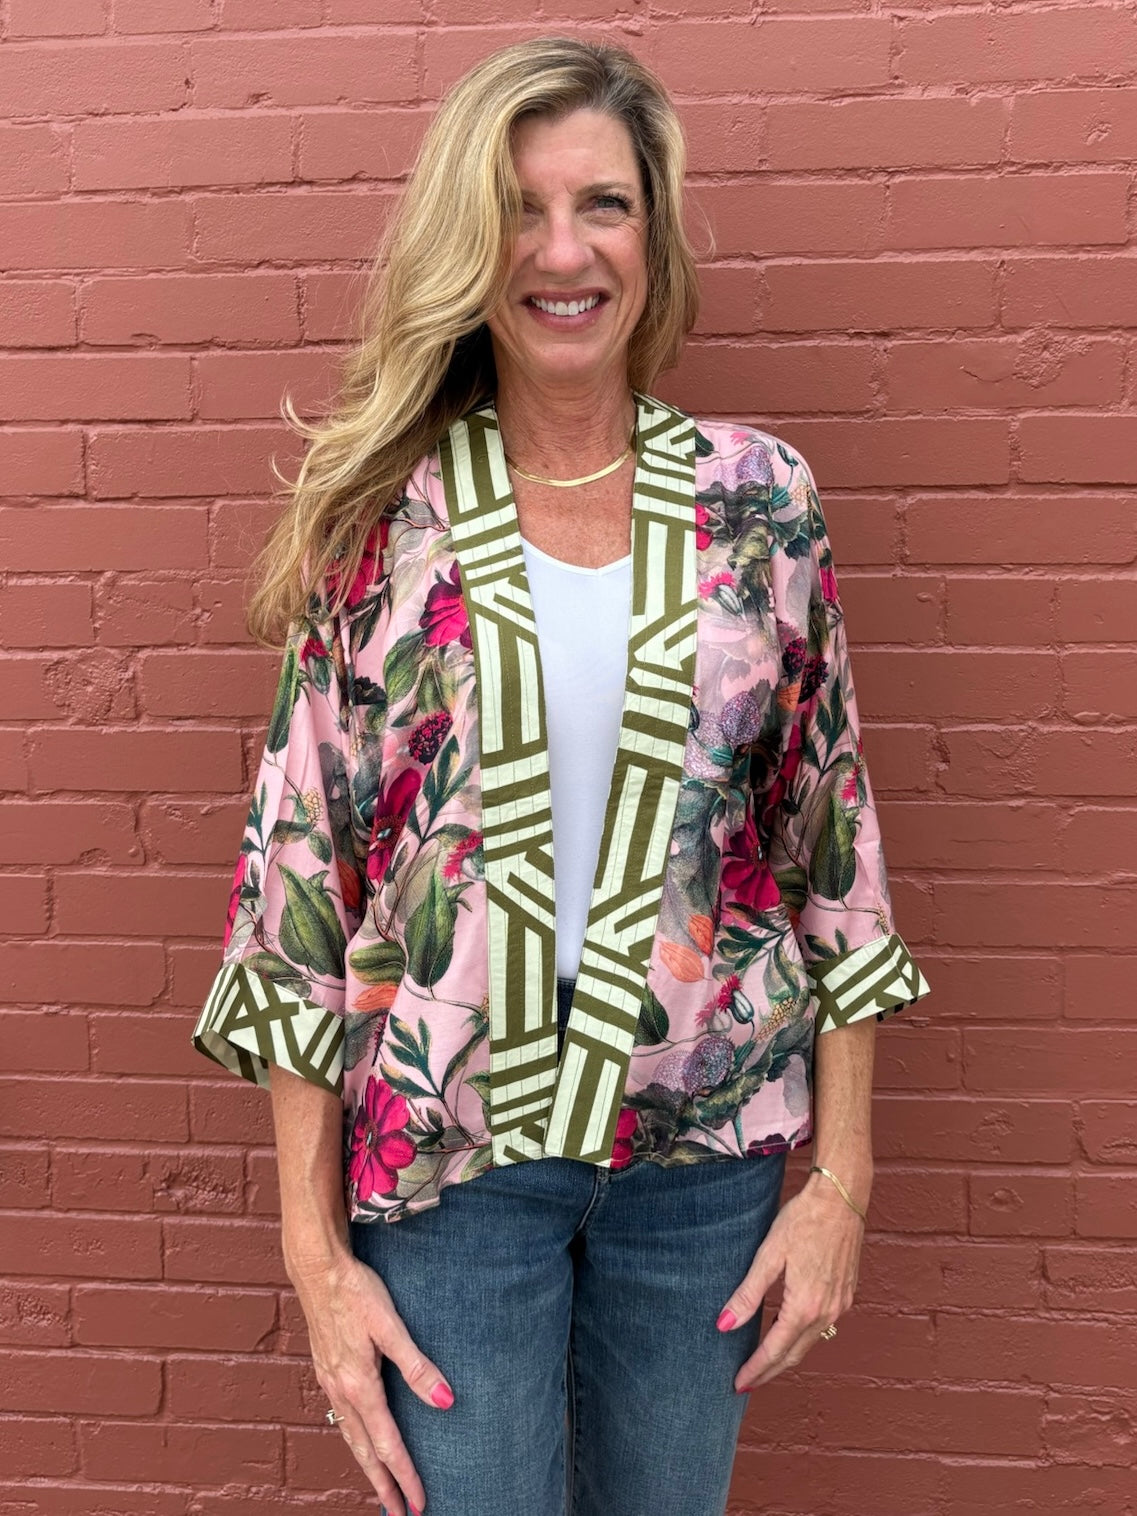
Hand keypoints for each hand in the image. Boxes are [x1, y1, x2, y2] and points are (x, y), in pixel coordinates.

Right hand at [292, 1249, 453, 1515]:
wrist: (316, 1269)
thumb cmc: (356, 1291)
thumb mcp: (390, 1325)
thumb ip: (417, 1366)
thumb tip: (445, 1401)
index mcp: (360, 1385)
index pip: (388, 1444)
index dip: (405, 1476)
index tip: (418, 1503)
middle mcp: (341, 1391)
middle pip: (365, 1450)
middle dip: (383, 1484)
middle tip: (398, 1513)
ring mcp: (330, 1381)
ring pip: (350, 1436)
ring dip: (367, 1465)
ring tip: (381, 1485)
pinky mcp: (326, 1369)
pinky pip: (341, 1418)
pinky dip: (353, 1440)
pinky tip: (359, 1437)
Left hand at [717, 1169, 865, 1391]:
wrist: (841, 1197)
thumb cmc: (803, 1220)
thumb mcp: (769, 1254)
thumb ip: (747, 1293)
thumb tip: (723, 1325)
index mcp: (805, 1306)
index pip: (775, 1350)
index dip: (755, 1369)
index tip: (737, 1384)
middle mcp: (827, 1312)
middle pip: (794, 1354)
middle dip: (770, 1370)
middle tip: (746, 1381)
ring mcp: (840, 1305)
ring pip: (810, 1343)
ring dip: (786, 1356)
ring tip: (763, 1362)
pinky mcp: (846, 1294)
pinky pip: (822, 1327)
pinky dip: (802, 1338)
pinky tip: (788, 1332)